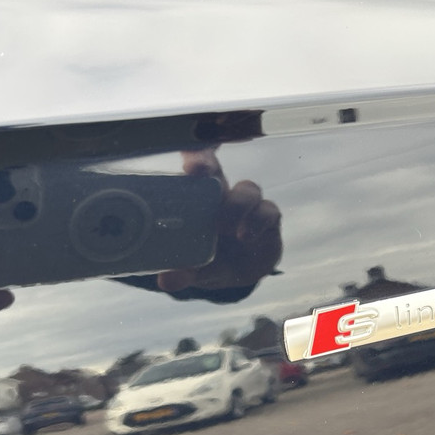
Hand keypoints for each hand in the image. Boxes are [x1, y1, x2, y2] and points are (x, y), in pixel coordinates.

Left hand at [155, 148, 281, 292]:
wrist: (237, 274)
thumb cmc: (208, 258)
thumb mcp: (194, 268)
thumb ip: (182, 271)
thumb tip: (166, 282)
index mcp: (197, 199)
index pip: (191, 167)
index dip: (189, 153)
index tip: (180, 152)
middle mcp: (222, 195)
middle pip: (216, 169)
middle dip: (206, 164)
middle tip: (195, 170)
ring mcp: (247, 205)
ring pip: (247, 190)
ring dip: (236, 205)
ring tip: (225, 227)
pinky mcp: (268, 219)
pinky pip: (268, 211)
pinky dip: (257, 222)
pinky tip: (246, 236)